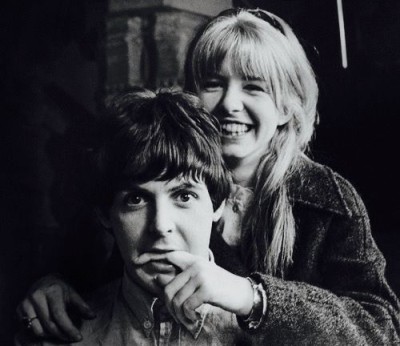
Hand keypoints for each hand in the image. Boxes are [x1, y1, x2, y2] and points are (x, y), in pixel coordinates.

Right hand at [16, 274, 94, 341]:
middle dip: (62, 334)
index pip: (60, 315)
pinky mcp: (19, 309)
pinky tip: (49, 330)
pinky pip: (29, 328)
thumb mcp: (73, 294)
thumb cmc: (60, 288)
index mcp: (52, 291)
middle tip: (71, 338)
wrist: (44, 281)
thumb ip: (82, 305)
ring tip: (61, 333)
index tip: (78, 337)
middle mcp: (36, 296)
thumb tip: (93, 316)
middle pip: (49, 324)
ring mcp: (25, 303)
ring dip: (51, 336)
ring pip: (38, 329)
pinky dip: (40, 332)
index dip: (69, 328)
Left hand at [135, 251, 253, 323]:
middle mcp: (196, 265)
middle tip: (177, 317)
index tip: (136, 260)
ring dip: (178, 315)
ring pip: (176, 299)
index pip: (170, 255)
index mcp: (193, 260)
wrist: (242, 293)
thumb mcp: (200, 279)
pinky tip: (193, 318)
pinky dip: (187, 317)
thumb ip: (181, 278)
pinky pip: (186, 306)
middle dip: (169, 307)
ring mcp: (201, 275)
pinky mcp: (206, 288)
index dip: (151, 256)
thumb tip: (157, 279)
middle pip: (168, 287)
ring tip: (186, 320)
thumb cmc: (219, 287)